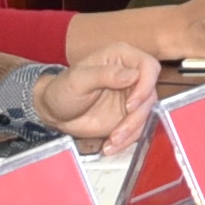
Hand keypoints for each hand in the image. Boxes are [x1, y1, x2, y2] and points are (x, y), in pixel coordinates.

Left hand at [32, 45, 156, 150]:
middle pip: (150, 95)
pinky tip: (110, 147)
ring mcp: (132, 97)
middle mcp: (131, 75)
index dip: (146, 86)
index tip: (130, 105)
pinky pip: (137, 129)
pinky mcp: (129, 116)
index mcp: (121, 57)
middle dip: (136, 118)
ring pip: (145, 115)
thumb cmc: (62, 89)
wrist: (54, 113)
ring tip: (111, 142)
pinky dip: (126, 141)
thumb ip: (105, 75)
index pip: (149, 66)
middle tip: (118, 132)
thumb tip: (133, 75)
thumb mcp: (78, 80)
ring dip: (131, 132)